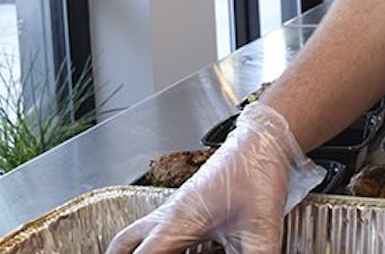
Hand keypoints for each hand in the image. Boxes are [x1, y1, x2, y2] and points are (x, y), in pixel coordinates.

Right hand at [105, 102, 324, 253]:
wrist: (261, 142)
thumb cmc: (256, 173)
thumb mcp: (260, 230)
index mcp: (178, 222)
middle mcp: (169, 215)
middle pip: (122, 244)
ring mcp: (175, 210)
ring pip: (136, 235)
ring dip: (134, 251)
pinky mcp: (187, 207)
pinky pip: (157, 230)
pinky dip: (156, 246)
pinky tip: (180, 251)